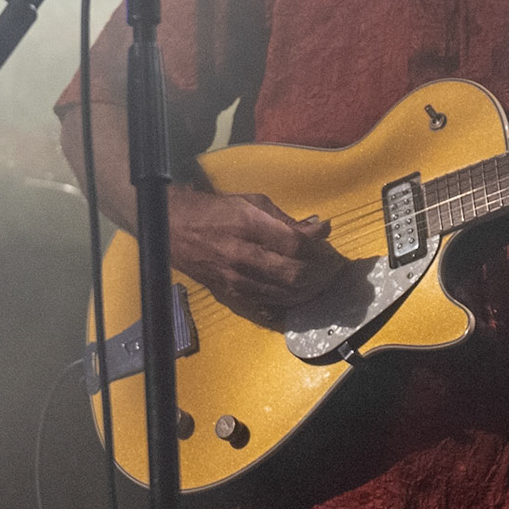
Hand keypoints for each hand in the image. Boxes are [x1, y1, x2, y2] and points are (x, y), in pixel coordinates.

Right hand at [168, 186, 347, 318]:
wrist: (174, 229)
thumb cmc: (216, 211)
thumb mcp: (253, 202)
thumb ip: (287, 220)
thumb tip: (320, 230)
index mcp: (248, 226)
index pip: (295, 245)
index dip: (319, 249)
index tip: (330, 244)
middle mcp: (242, 257)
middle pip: (294, 274)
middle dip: (321, 273)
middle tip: (334, 268)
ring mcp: (236, 281)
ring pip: (286, 295)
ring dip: (312, 290)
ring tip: (325, 281)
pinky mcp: (232, 296)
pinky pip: (270, 306)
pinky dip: (292, 302)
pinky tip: (303, 295)